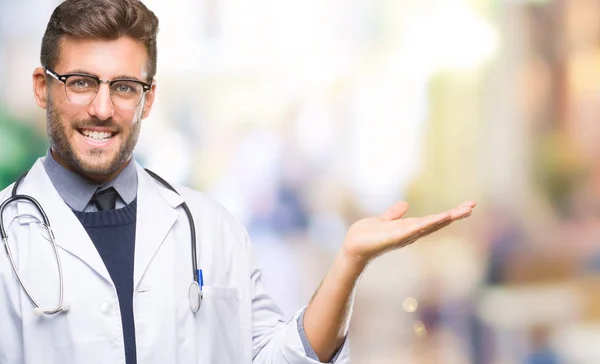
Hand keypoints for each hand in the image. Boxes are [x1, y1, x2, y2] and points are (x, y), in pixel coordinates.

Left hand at [342, 200, 475, 266]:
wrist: (353, 247)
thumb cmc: (367, 236)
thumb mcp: (384, 220)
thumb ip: (394, 214)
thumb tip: (405, 205)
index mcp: (410, 228)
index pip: (434, 219)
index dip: (450, 213)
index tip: (467, 206)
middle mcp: (411, 233)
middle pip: (437, 222)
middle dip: (455, 214)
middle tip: (472, 206)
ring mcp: (405, 235)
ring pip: (429, 225)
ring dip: (445, 218)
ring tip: (461, 210)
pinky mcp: (395, 237)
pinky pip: (413, 230)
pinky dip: (425, 225)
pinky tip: (437, 218)